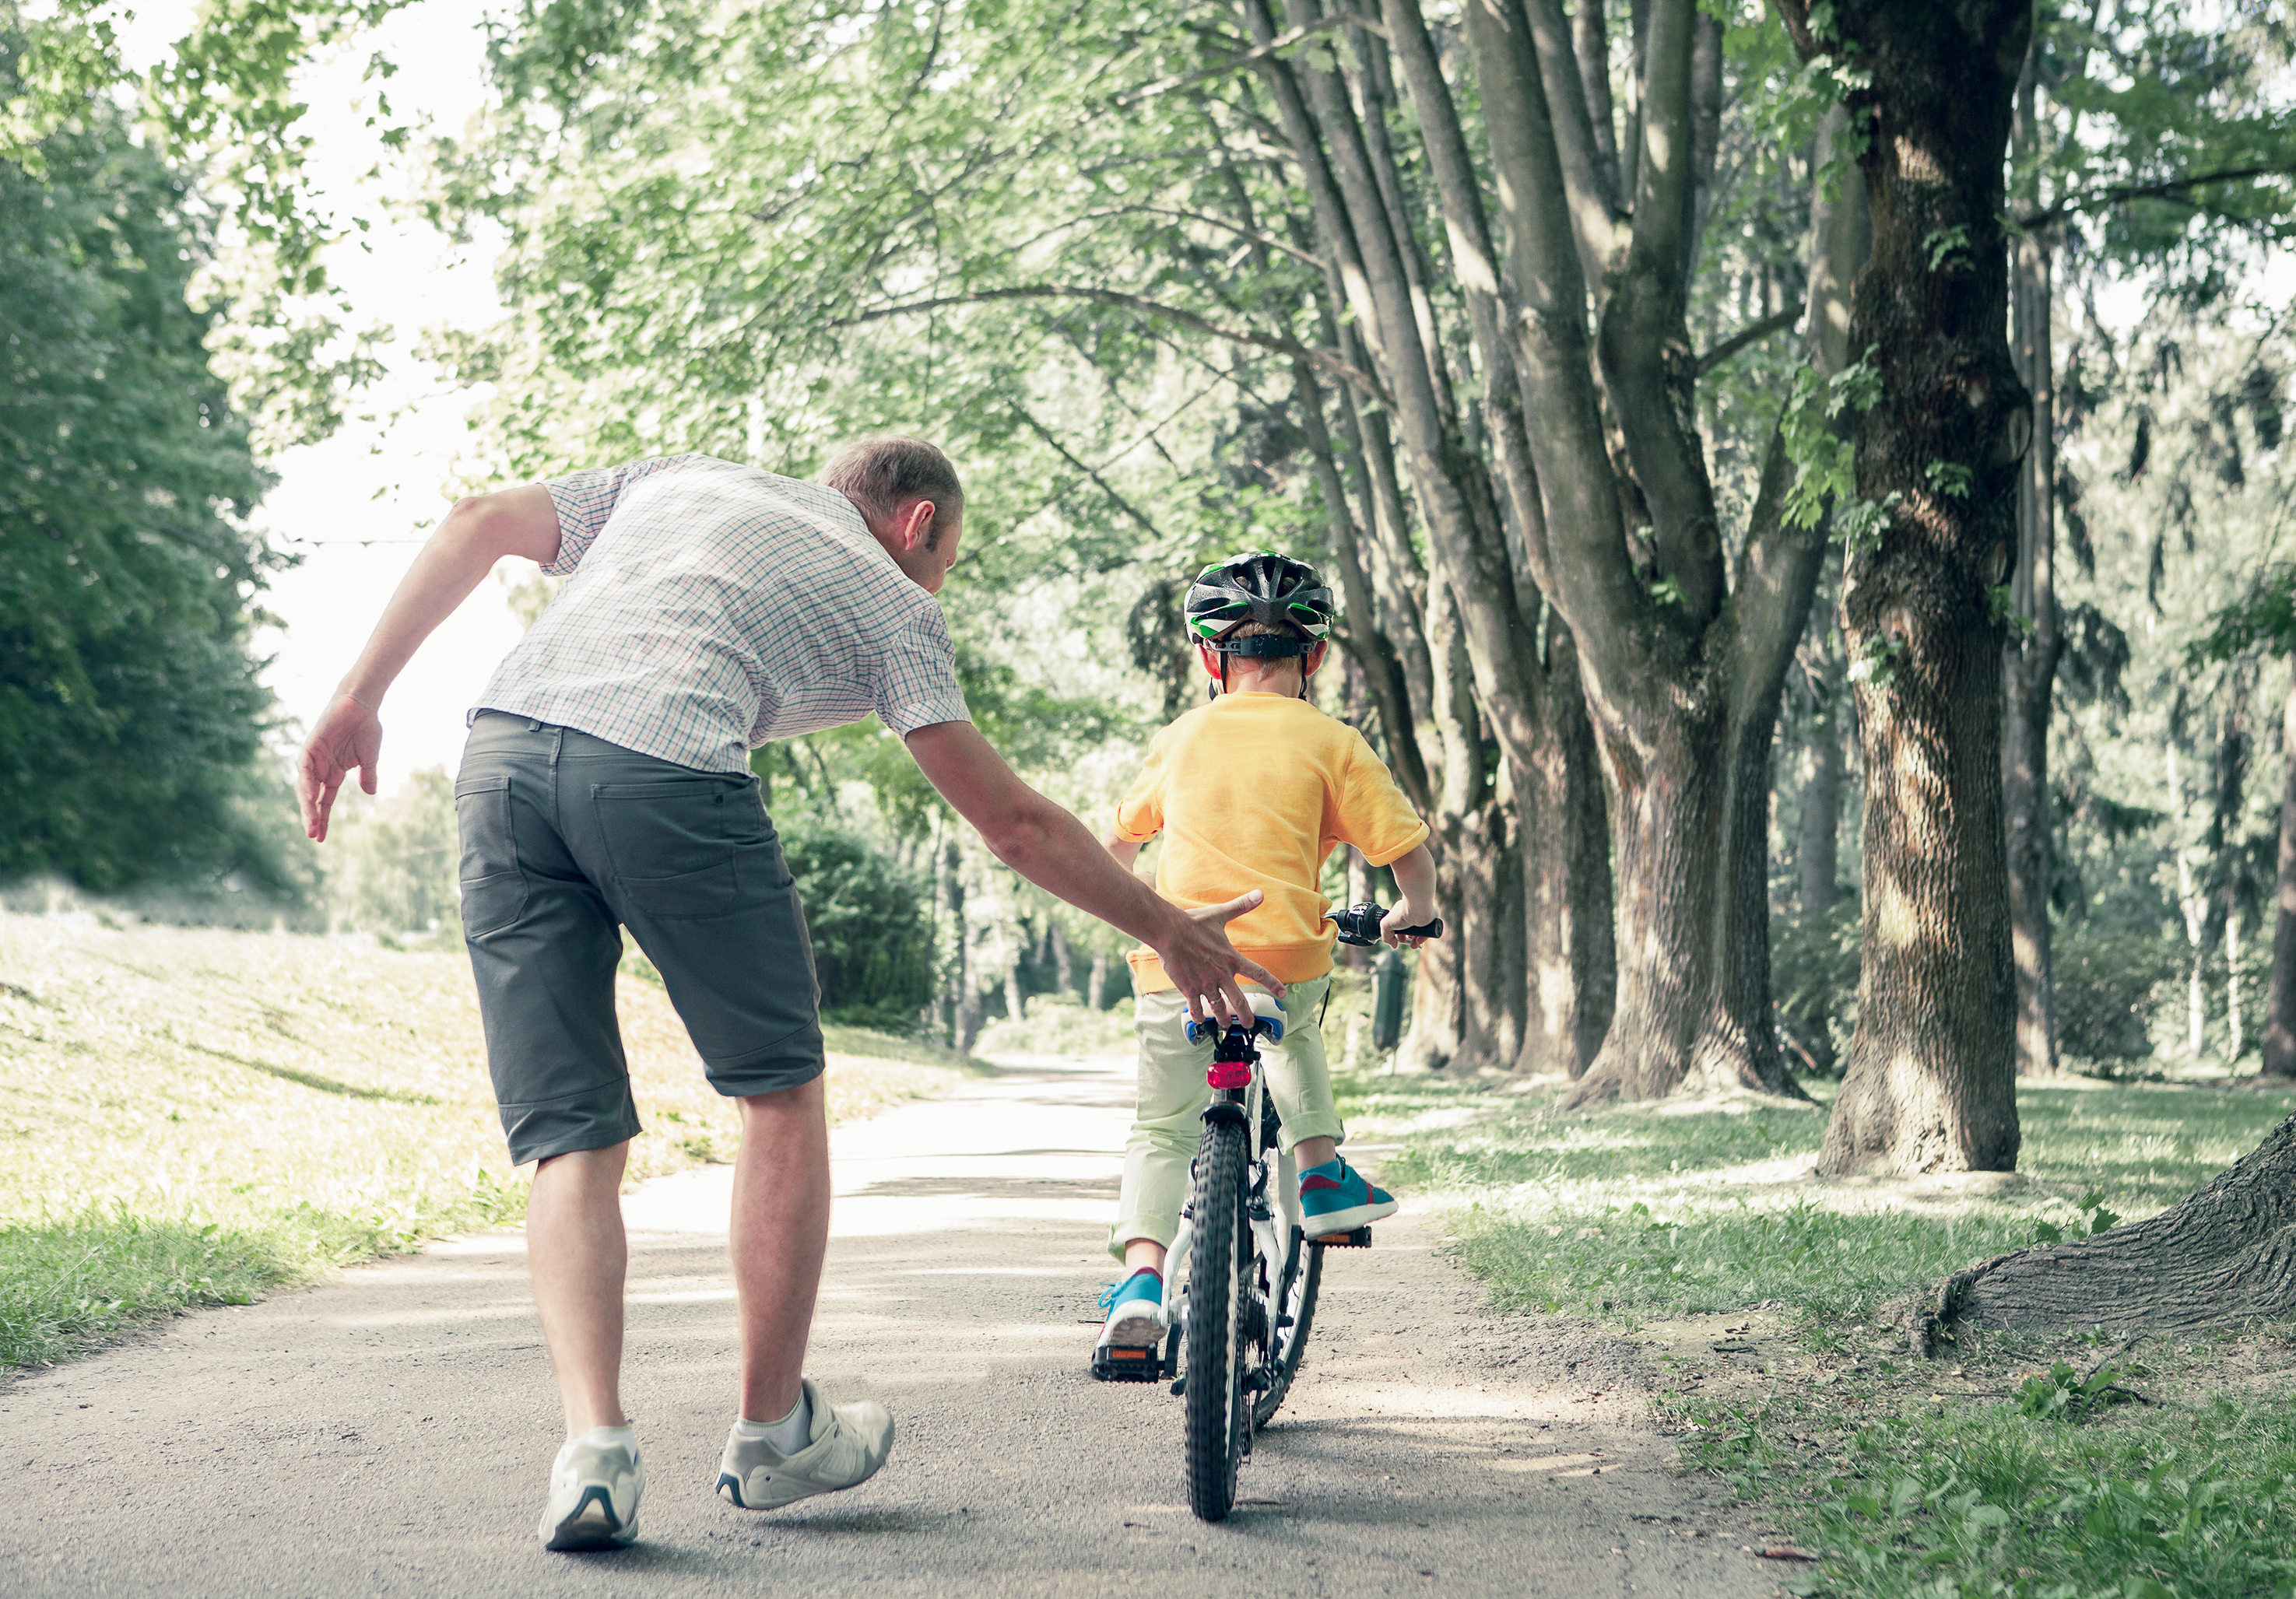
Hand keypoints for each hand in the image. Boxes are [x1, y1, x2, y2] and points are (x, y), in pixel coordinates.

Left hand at [297, 692, 382, 841]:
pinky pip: (305, 769)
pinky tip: (309, 799)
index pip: (325, 801)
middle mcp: (321, 768)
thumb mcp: (369, 758)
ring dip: (308, 806)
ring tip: (311, 824)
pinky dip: (306, 784)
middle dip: (313, 817)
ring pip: (306, 787)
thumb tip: (370, 793)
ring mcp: (314, 758)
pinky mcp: (310, 747)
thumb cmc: (366, 728)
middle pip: (312, 798)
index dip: (323, 819)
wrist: (362, 705)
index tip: (321, 839)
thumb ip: (368, 776)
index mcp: (333, 773)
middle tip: (313, 836)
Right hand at [1154, 890, 1284, 1026]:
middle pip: (1239, 1001)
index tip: (1282, 993)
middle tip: (1248, 1024)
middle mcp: (1221, 975)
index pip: (1258, 973)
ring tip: (1224, 1024)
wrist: (1169, 931)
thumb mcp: (1220, 914)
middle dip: (1245, 1015)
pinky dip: (1198, 1015)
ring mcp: (1205, 984)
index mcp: (1231, 959)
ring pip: (1218, 1008)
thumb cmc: (1194, 923)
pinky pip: (1195, 1007)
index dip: (1272, 984)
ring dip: (1222, 1018)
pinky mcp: (1189, 989)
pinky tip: (1198, 1020)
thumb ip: (1241, 906)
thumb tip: (1260, 893)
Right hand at [1381, 895, 1433, 948]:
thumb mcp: (1386, 925)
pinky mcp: (1432, 920)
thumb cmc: (1401, 914)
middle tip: (1409, 944)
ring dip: (1417, 941)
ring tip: (1414, 945)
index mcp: (1402, 912)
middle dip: (1410, 939)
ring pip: (1421, 932)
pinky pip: (1429, 931)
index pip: (1402, 925)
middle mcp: (1413, 914)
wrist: (1417, 909)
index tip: (1399, 940)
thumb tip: (1393, 945)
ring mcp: (1423, 917)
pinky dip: (1424, 938)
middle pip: (1412, 930)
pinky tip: (1419, 941)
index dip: (1400, 935)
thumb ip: (1386, 936)